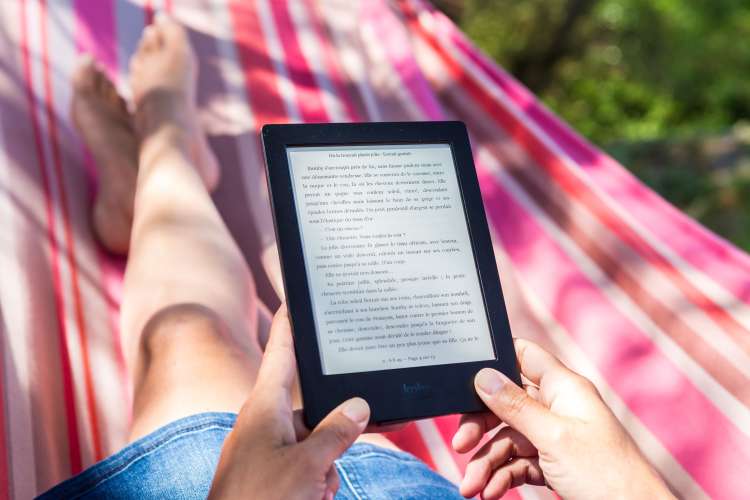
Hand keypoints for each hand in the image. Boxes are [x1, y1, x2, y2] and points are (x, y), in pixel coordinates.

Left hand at [208, 306, 369, 499]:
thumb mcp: (308, 466)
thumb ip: (336, 433)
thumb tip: (358, 406)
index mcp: (264, 407)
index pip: (282, 351)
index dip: (291, 323)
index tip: (297, 295)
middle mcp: (265, 423)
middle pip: (313, 408)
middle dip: (333, 433)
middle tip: (337, 454)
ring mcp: (267, 451)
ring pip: (316, 443)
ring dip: (325, 466)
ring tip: (312, 492)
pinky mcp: (271, 475)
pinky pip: (307, 466)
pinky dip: (316, 482)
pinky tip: (311, 499)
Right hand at [452, 338, 673, 499]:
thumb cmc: (605, 474)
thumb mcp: (552, 436)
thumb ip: (515, 405)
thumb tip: (483, 375)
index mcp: (564, 387)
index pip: (524, 355)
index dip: (495, 360)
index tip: (464, 376)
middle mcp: (558, 407)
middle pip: (506, 403)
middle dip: (480, 426)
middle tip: (461, 445)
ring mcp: (555, 436)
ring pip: (508, 439)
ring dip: (486, 462)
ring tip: (471, 487)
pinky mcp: (554, 463)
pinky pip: (518, 463)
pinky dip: (502, 477)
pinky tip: (490, 493)